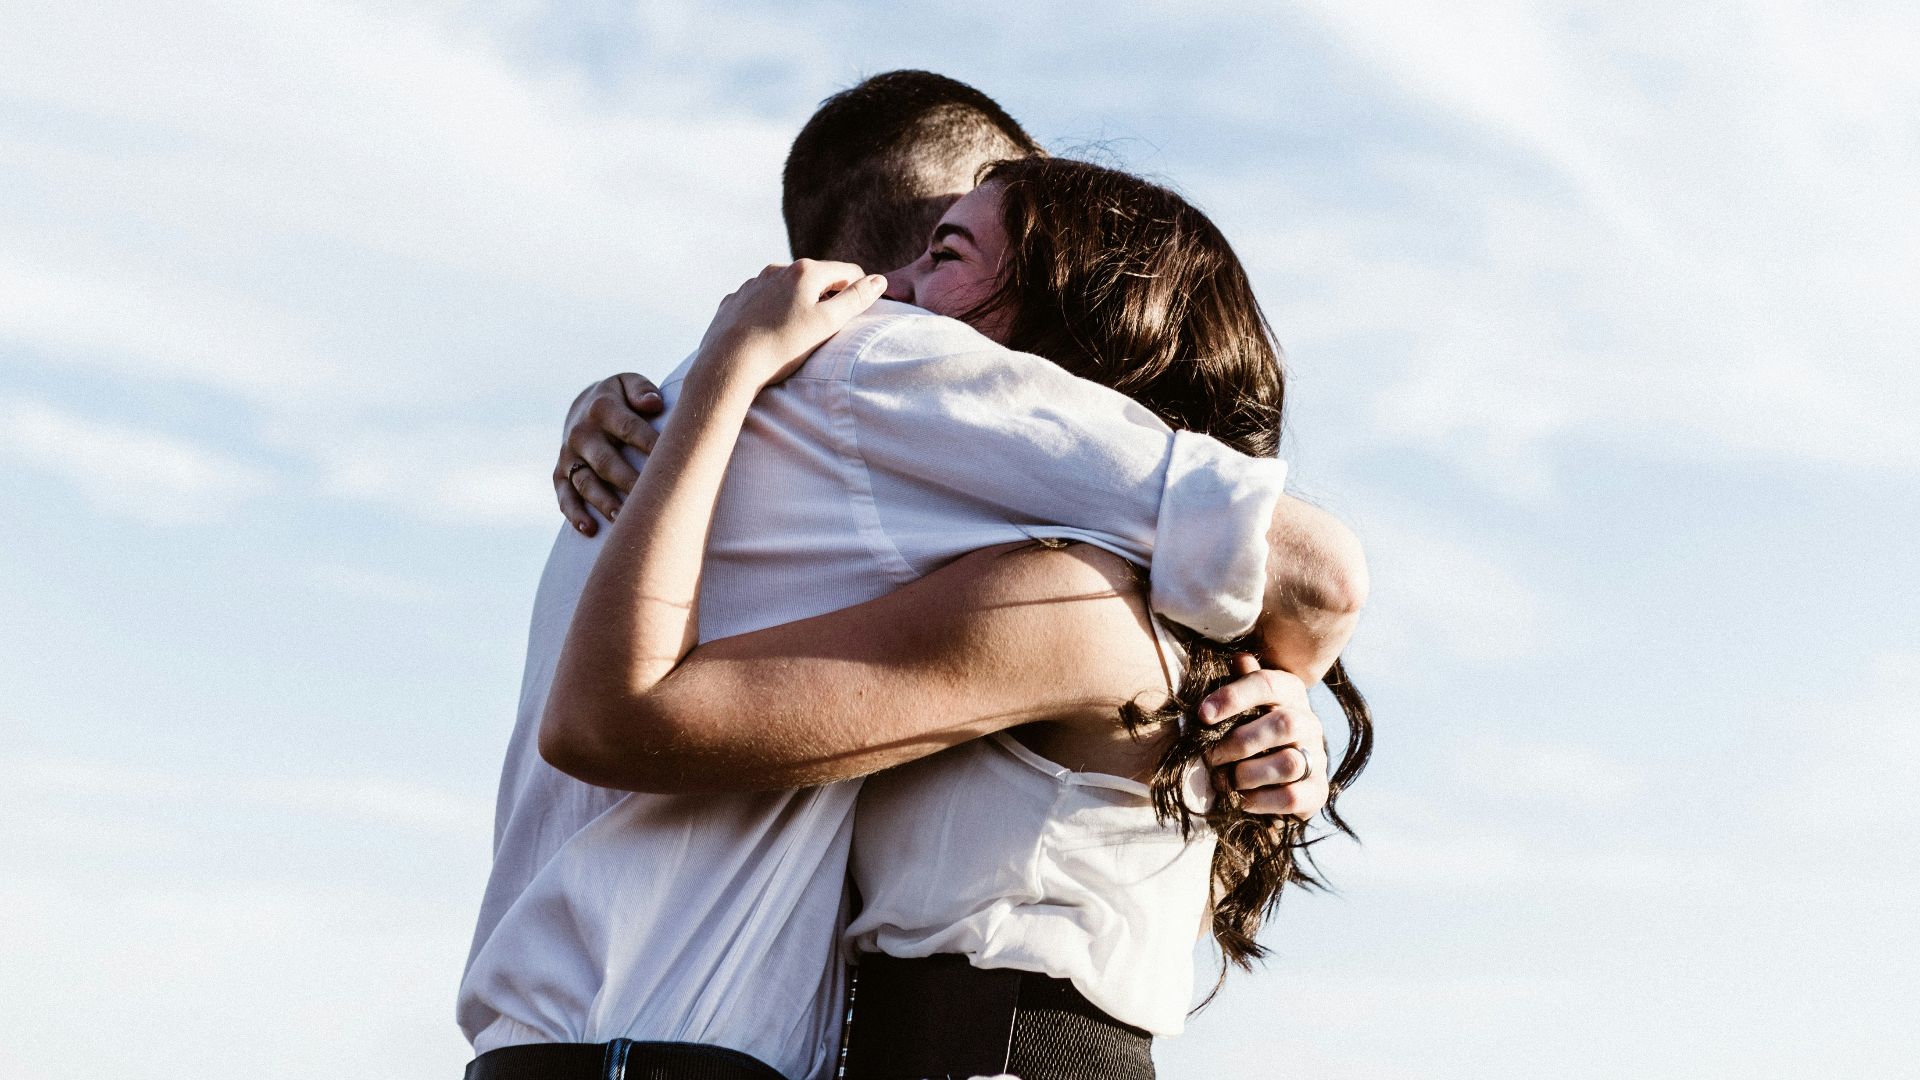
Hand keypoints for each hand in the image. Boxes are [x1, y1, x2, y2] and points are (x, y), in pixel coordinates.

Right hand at [555, 373, 665, 535]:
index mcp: (602, 408)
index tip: (673, 462)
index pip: (630, 428)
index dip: (651, 444)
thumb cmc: (620, 399)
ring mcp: (569, 456)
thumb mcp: (628, 383)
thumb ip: (641, 390)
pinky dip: (574, 514)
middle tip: (651, 499)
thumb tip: (653, 404)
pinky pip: (565, 496)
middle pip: (606, 461)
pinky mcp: (560, 474)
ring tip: (622, 519)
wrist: (583, 406)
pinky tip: (589, 530)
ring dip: (603, 502)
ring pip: (585, 482)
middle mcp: (582, 433)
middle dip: (628, 481)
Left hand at [692, 260, 885, 390]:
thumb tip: (879, 280)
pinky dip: (770, 312)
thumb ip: (856, 299)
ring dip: (797, 303)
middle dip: (826, 297)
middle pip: (816, 278)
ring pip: (786, 288)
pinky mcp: (735, 301)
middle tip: (827, 328)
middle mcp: (777, 270)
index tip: (857, 314)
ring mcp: (752, 284)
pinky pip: (761, 301)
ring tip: (796, 334)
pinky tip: (768, 333)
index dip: (859, 291)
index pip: (847, 272)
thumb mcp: (828, 323)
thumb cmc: (782, 346)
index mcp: (805, 271)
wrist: (728, 364)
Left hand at [1200, 654, 1330, 818]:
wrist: (1275, 775)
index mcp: (1290, 691)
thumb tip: (1239, 658)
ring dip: (1248, 774)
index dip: (1233, 697)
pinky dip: (1261, 800)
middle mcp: (1309, 722)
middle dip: (1240, 742)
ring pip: (1289, 762)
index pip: (1266, 683)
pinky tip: (1241, 799)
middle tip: (1210, 756)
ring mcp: (1317, 757)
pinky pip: (1293, 797)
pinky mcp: (1317, 791)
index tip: (1202, 714)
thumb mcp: (1242, 703)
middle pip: (1284, 723)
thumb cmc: (1248, 728)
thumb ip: (1240, 682)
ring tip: (1225, 781)